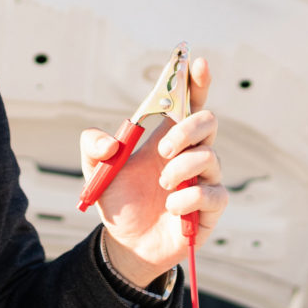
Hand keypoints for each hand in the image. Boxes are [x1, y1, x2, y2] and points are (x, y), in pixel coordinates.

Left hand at [83, 54, 227, 288]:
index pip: (188, 103)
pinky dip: (190, 197)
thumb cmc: (118, 202)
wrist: (125, 245)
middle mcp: (189, 154)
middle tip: (162, 150)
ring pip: (211, 157)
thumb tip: (112, 141)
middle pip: (209, 122)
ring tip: (161, 186)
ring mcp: (203, 180)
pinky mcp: (209, 209)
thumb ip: (93, 146)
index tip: (196, 63)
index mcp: (167, 138)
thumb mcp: (95, 171)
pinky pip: (214, 194)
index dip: (195, 82)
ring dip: (182, 168)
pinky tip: (172, 207)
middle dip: (187, 129)